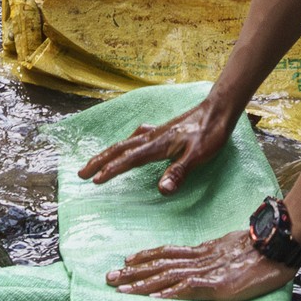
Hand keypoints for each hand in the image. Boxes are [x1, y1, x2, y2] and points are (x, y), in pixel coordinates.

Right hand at [78, 98, 234, 193]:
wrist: (219, 109)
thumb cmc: (210, 133)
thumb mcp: (198, 156)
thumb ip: (179, 172)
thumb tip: (161, 190)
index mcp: (157, 145)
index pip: (128, 159)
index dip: (111, 170)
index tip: (94, 180)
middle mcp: (152, 137)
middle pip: (119, 149)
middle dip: (99, 160)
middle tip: (80, 172)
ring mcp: (156, 132)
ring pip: (125, 142)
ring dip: (108, 152)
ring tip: (95, 161)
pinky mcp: (162, 130)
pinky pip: (134, 138)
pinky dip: (123, 144)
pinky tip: (127, 144)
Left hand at [106, 228, 293, 300]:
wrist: (278, 245)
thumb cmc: (262, 247)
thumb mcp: (234, 248)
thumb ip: (218, 254)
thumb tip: (206, 259)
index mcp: (204, 251)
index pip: (168, 252)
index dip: (146, 256)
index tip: (126, 260)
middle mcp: (200, 259)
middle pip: (160, 265)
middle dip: (133, 272)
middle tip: (108, 278)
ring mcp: (207, 272)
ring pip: (167, 277)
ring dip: (142, 284)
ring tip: (121, 290)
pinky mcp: (218, 285)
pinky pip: (189, 289)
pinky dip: (169, 294)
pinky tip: (154, 299)